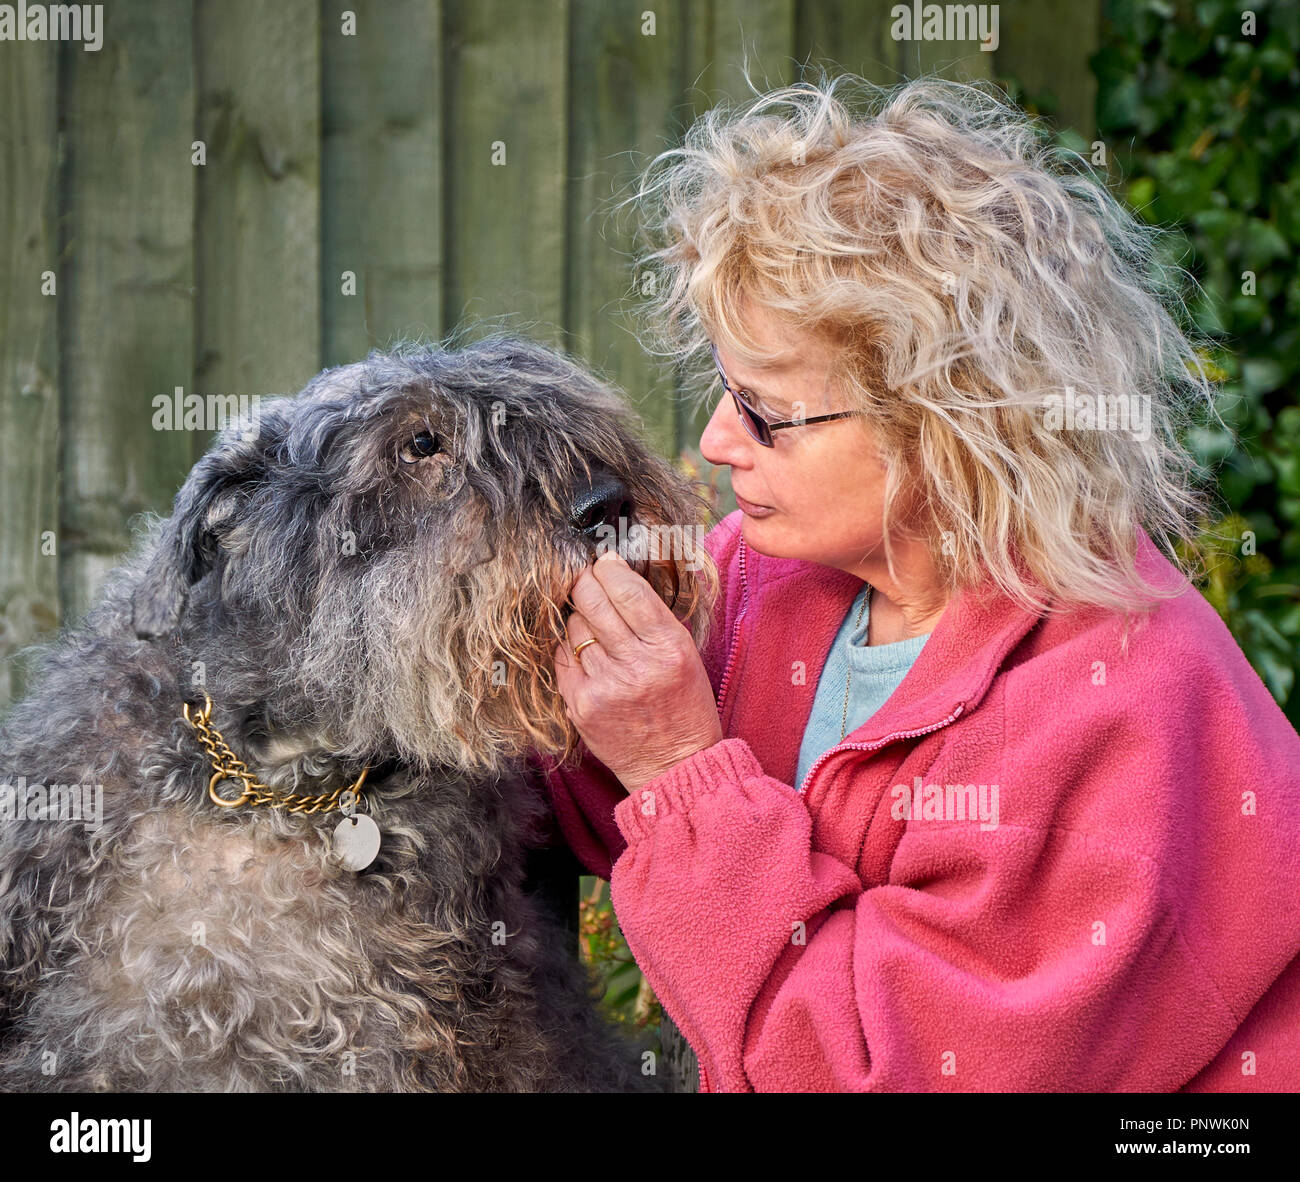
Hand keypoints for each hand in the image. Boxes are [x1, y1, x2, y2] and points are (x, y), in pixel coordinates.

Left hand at [555, 549, 722, 795]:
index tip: (604, 562)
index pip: (628, 590)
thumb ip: (654, 620)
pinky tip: (583, 651)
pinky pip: (562, 658)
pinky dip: (569, 648)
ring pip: (574, 628)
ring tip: (593, 625)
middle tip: (585, 577)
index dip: (609, 568)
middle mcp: (635, 665)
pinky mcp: (581, 705)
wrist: (675, 765)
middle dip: (585, 582)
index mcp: (668, 647)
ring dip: (579, 618)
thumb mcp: (686, 655)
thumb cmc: (685, 707)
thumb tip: (618, 580)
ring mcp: (604, 686)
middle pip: (593, 602)